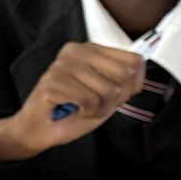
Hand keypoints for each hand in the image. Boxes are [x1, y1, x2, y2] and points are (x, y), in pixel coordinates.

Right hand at [0, 43, 145, 162]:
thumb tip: (140, 68)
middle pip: (126, 75)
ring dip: (99, 108)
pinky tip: (74, 109)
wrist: (39, 129)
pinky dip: (87, 112)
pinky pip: (91, 101)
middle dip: (117, 98)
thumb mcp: (107, 94)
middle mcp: (77, 51)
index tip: (115, 94)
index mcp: (92, 50)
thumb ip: (124, 80)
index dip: (133, 86)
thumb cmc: (73, 111)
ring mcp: (64, 64)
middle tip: (96, 103)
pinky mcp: (54, 81)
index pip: (135, 60)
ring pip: (109, 90)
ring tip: (83, 107)